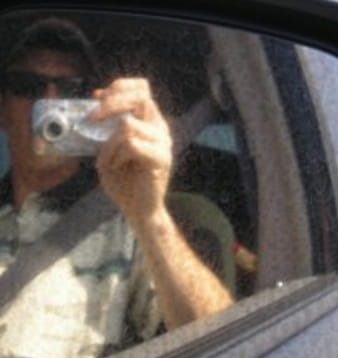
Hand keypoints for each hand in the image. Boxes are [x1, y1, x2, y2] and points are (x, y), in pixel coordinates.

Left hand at [92, 78, 172, 226]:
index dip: (119, 87)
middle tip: (93, 119)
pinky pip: (131, 144)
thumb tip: (95, 104)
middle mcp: (160, 129)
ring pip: (128, 126)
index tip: (97, 96)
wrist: (138, 209)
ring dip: (109, 144)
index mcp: (149, 123)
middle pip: (141, 97)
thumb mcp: (109, 148)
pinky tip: (118, 166)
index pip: (142, 89)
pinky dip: (116, 155)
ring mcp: (163, 143)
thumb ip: (107, 128)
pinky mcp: (161, 158)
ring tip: (108, 161)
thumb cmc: (124, 181)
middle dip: (111, 104)